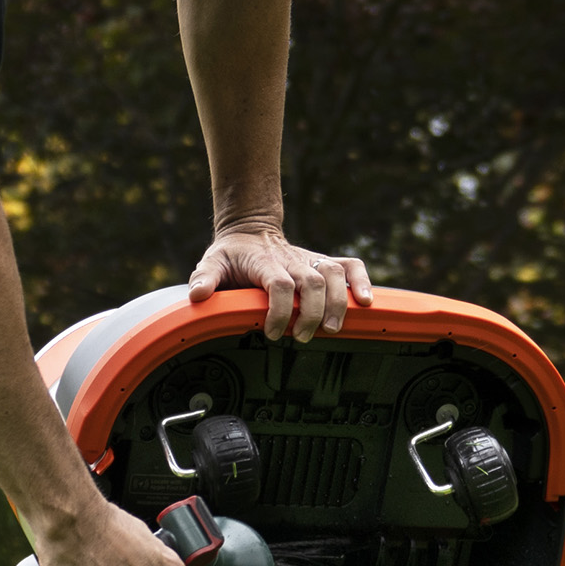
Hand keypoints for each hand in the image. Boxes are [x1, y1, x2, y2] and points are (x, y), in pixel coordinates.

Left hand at [189, 221, 373, 342]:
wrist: (250, 229)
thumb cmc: (232, 253)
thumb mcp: (212, 262)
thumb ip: (205, 278)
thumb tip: (198, 295)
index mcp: (266, 263)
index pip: (280, 285)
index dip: (280, 311)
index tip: (274, 333)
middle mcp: (293, 260)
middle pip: (312, 283)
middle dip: (312, 313)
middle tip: (304, 337)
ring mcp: (311, 260)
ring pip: (334, 276)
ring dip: (338, 303)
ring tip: (333, 328)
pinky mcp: (324, 262)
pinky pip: (350, 266)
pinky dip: (362, 282)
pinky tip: (366, 303)